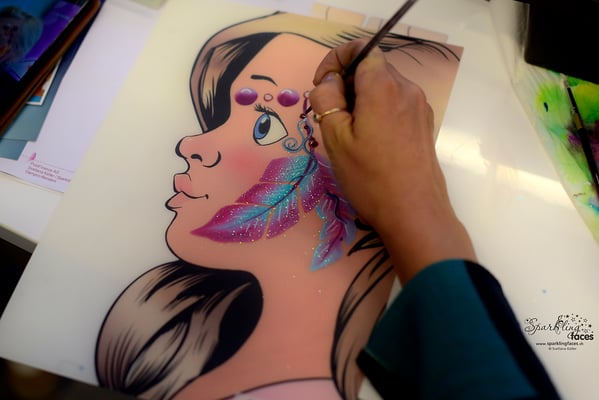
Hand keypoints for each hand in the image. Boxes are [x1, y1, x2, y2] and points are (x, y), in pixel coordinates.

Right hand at [309, 40, 475, 282]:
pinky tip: (370, 141)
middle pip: (372, 67)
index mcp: (384, 86)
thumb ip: (327, 98)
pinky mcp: (424, 124)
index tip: (322, 85)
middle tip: (331, 115)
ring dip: (361, 98)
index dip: (336, 59)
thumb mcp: (336, 138)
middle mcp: (407, 89)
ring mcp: (420, 107)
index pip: (361, 48)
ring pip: (384, 86)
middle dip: (346, 82)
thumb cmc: (370, 178)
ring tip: (349, 133)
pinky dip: (377, 110)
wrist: (415, 214)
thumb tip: (330, 81)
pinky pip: (396, 103)